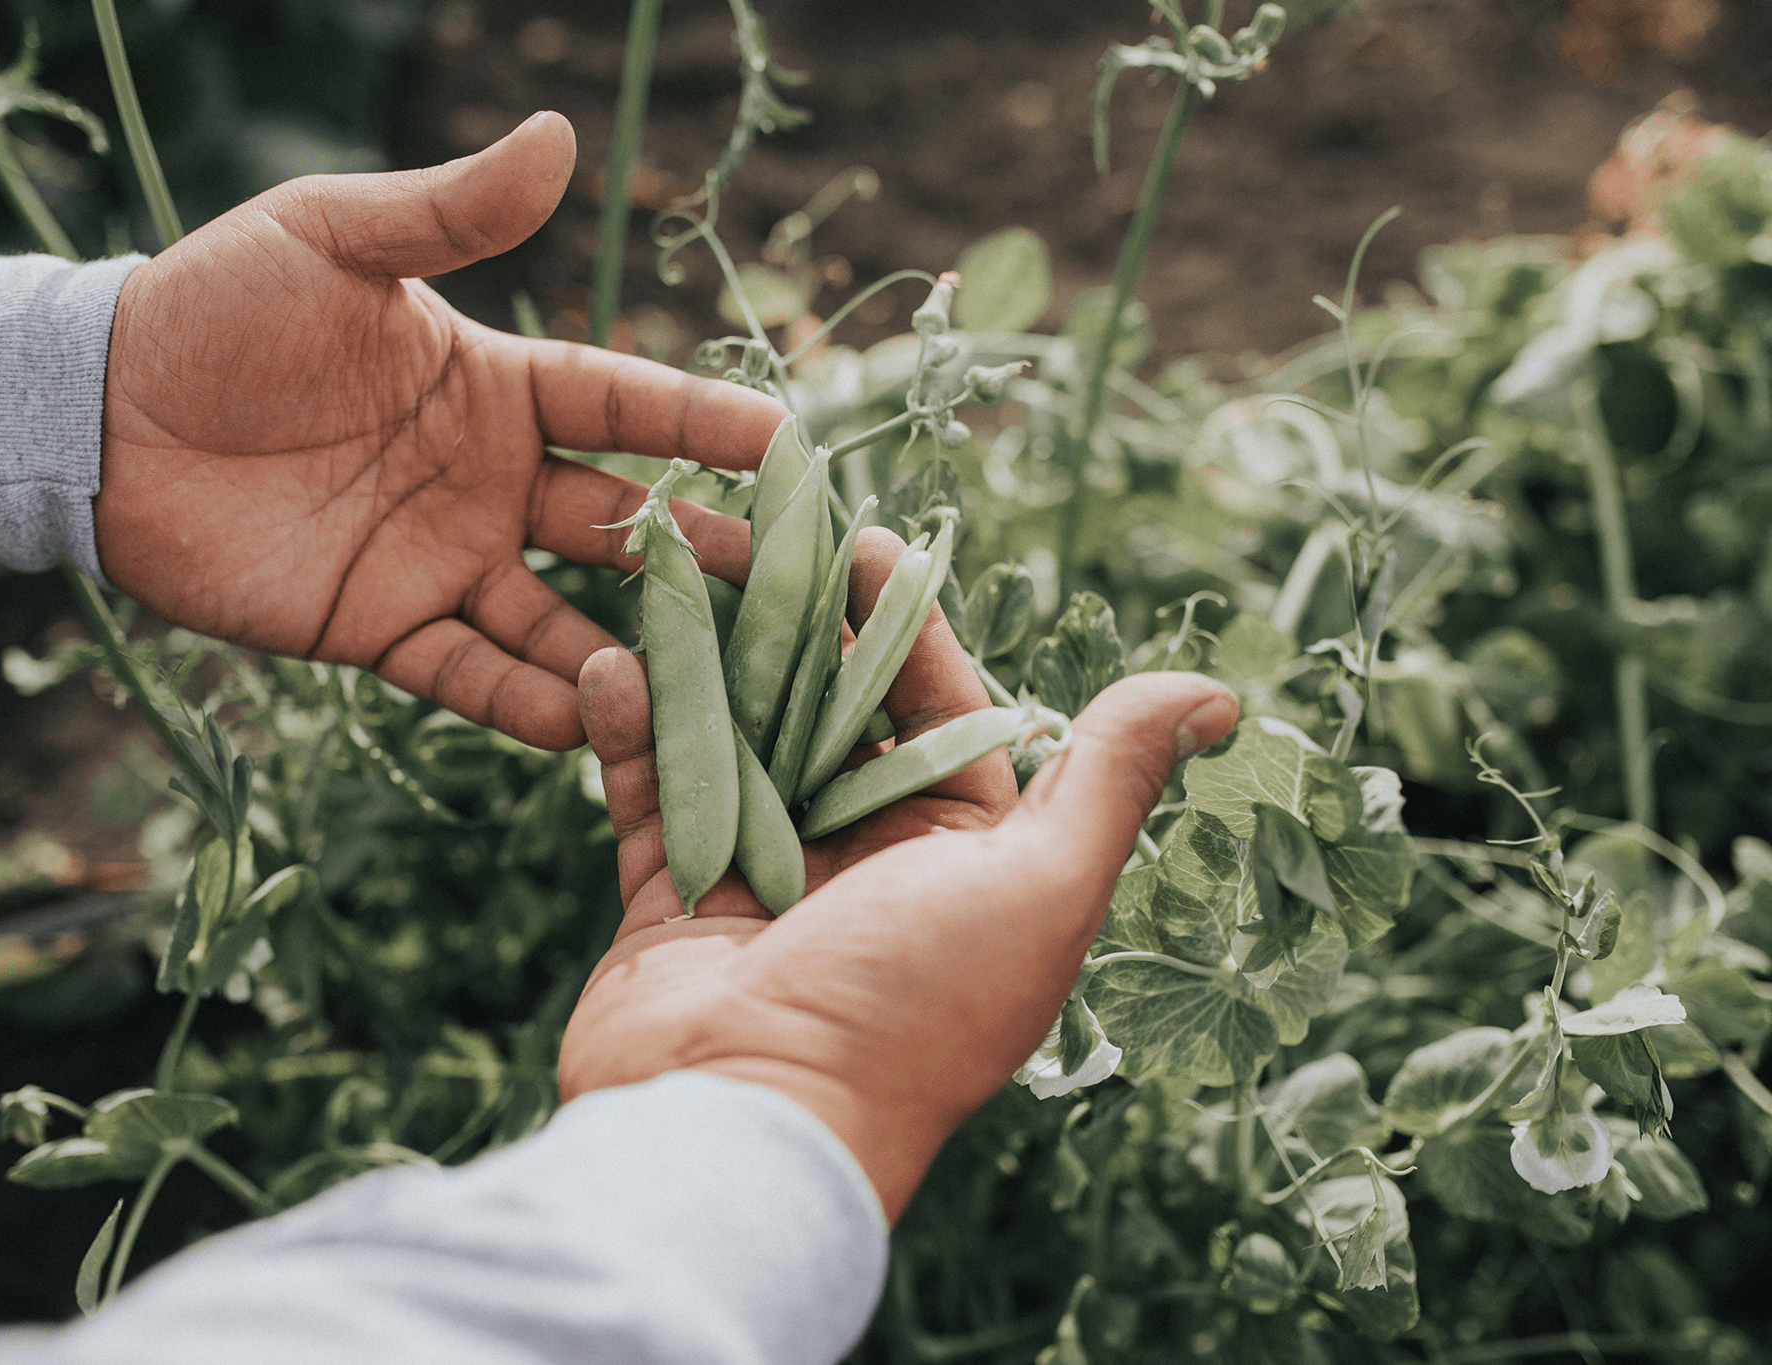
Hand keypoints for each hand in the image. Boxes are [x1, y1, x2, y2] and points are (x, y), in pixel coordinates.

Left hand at [94, 112, 786, 749]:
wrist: (95, 414)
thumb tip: (557, 134)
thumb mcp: (332, 238)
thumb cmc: (215, 306)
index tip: (789, 447)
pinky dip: (529, 702)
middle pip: (622, 525)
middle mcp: (488, 481)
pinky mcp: (382, 629)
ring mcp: (442, 561)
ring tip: (712, 683)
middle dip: (707, 555)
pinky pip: (472, 674)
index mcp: (495, 386)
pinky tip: (588, 726)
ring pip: (565, 615)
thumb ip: (447, 208)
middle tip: (794, 587)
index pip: (624, 407)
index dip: (703, 426)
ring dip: (636, 649)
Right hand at [562, 550, 1238, 1216]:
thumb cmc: (909, 1010)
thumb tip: (1215, 696)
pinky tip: (616, 661)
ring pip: (739, 740)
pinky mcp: (674, 901)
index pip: (944, 713)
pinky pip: (657, 795)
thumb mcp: (1036, 887)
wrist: (746, 1125)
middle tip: (751, 534)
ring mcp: (766, 882)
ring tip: (673, 569)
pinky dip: (636, 730)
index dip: (907, 626)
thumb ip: (1111, 780)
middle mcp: (869, 868)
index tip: (861, 540)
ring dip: (708, 658)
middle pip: (834, 715)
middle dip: (796, 626)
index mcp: (965, 861)